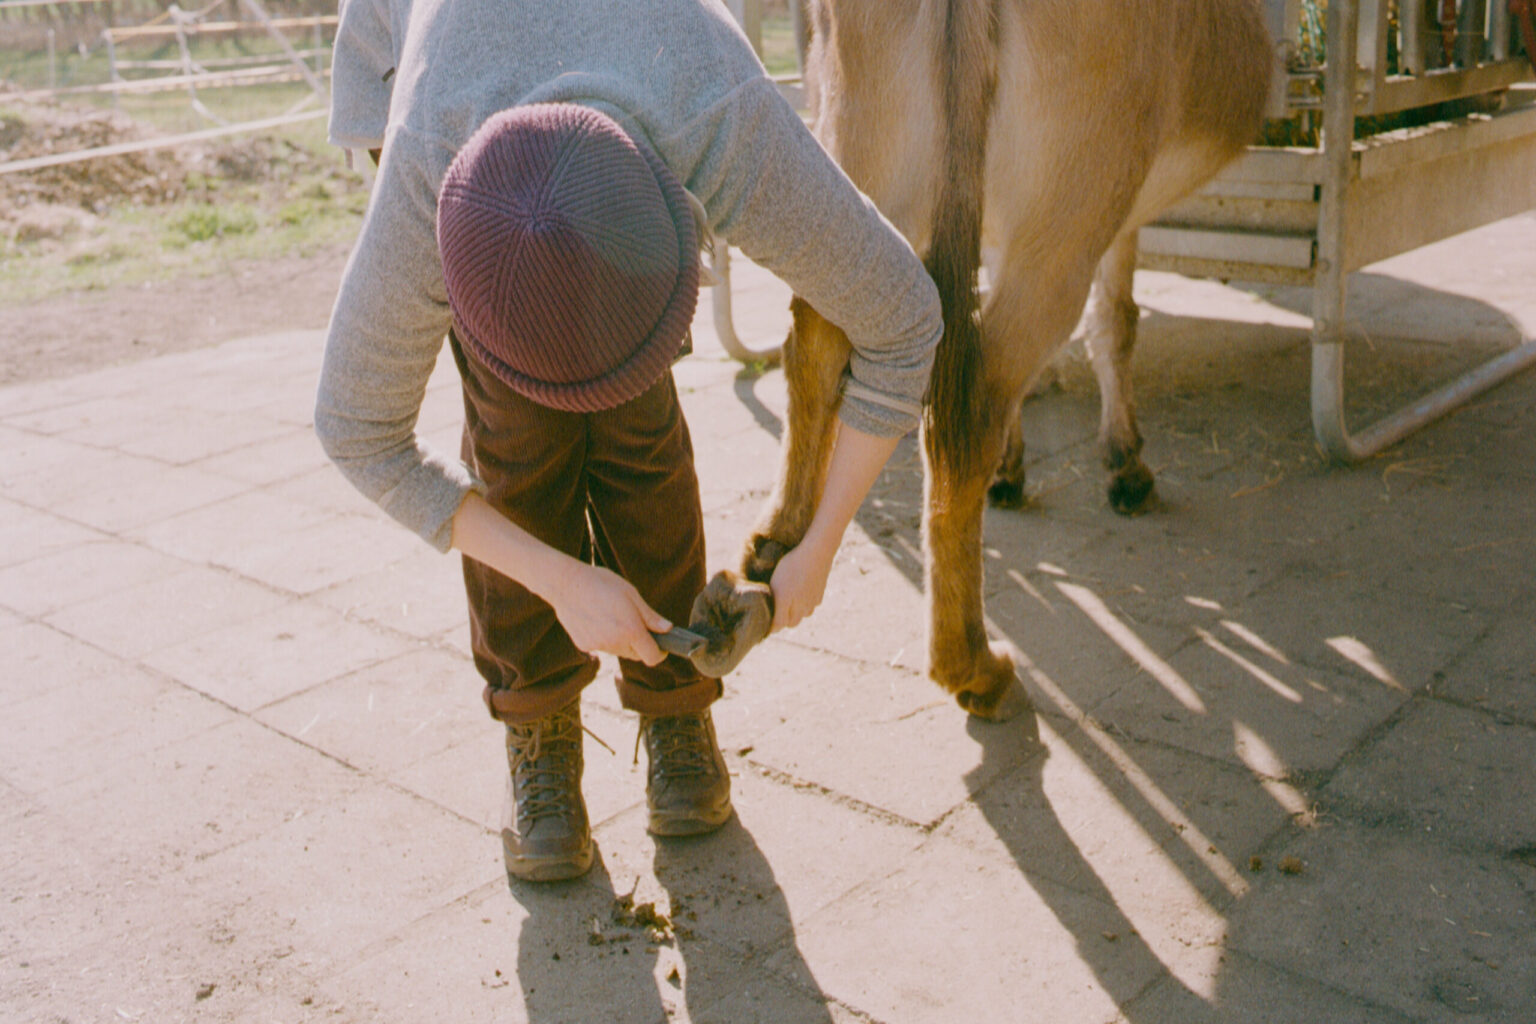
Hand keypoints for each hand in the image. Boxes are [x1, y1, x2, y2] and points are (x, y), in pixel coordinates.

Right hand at [545, 563, 671, 664]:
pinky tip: (596, 619)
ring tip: (611, 616)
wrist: (565, 584)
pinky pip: (601, 647)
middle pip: (635, 655)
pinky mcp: (584, 645)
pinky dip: (603, 638)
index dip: (659, 653)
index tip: (661, 645)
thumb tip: (667, 629)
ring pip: (618, 651)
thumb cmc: (601, 583)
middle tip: (634, 623)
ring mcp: (598, 646)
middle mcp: (615, 643)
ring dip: (621, 641)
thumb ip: (650, 616)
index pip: (652, 657)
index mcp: (631, 630)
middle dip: (640, 644)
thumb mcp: (631, 594)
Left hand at [768, 535, 835, 632]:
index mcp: (787, 604)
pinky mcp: (819, 594)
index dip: (771, 627)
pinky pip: (811, 605)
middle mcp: (801, 607)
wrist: (816, 552)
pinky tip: (802, 593)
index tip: (764, 625)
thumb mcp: (776, 584)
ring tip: (789, 603)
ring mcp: (812, 602)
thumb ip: (774, 604)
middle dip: (783, 621)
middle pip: (791, 622)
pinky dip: (805, 604)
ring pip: (803, 615)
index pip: (778, 625)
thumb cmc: (792, 566)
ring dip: (795, 613)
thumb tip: (772, 623)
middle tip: (774, 613)